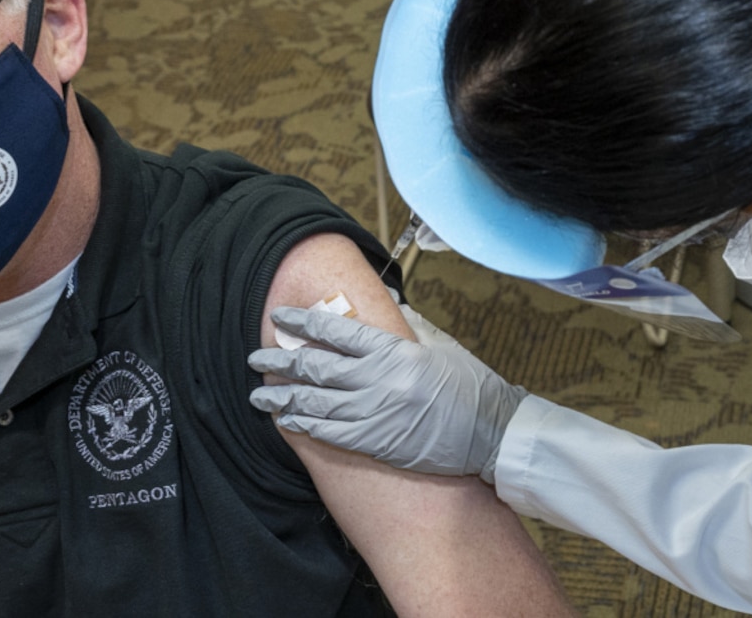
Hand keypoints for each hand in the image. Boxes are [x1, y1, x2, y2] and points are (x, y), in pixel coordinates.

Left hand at [249, 303, 526, 482]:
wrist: (494, 435)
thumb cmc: (472, 388)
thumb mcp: (440, 348)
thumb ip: (406, 329)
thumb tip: (384, 307)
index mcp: (394, 351)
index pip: (336, 331)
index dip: (302, 323)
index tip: (280, 318)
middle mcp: (379, 381)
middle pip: (316, 367)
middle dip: (281, 362)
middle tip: (257, 359)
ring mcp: (376, 414)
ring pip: (316, 403)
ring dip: (284, 399)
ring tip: (259, 397)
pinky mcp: (378, 444)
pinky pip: (332, 434)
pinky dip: (306, 427)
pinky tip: (288, 422)